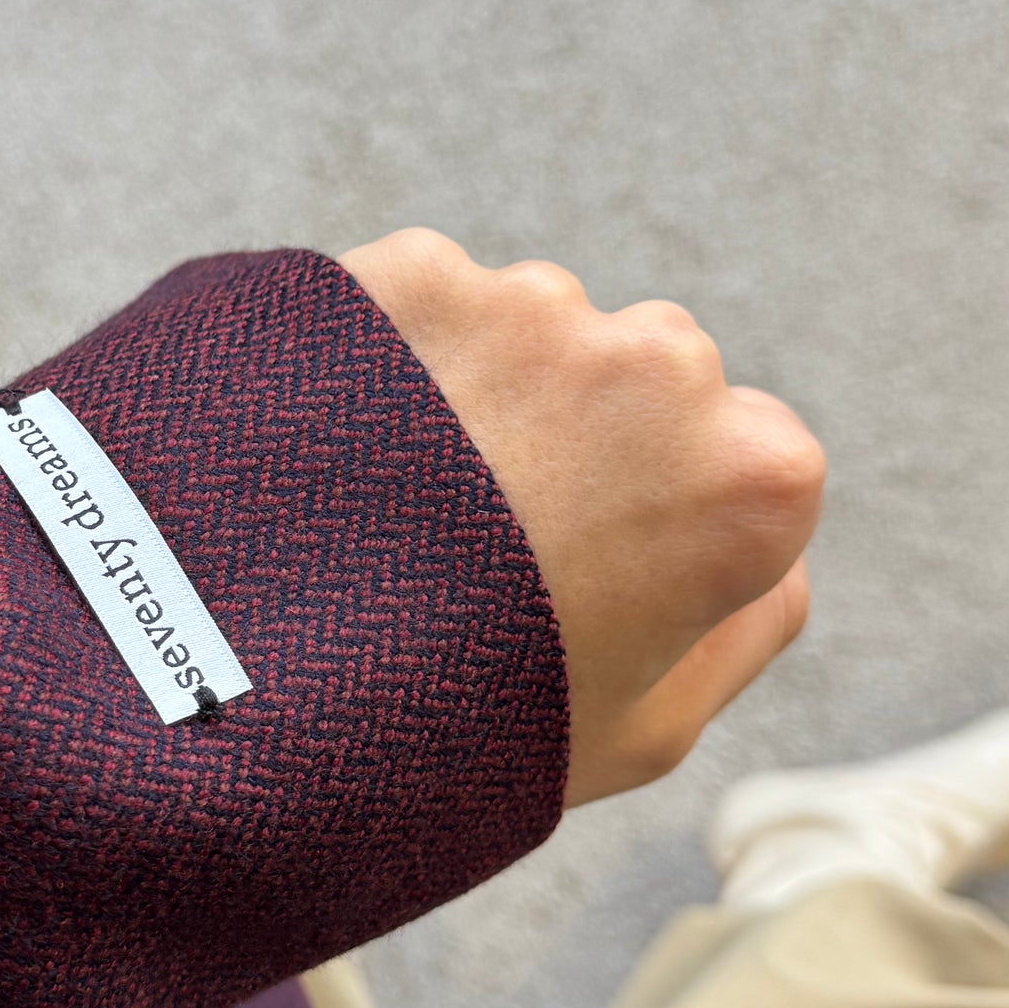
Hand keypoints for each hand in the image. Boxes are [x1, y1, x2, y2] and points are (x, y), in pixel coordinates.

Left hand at [339, 229, 822, 808]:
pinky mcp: (410, 272)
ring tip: (396, 510)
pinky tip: (337, 457)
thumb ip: (742, 635)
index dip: (671, 526)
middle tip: (485, 545)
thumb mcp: (638, 735)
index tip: (592, 578)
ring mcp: (528, 307)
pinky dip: (388, 364)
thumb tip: (776, 565)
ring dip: (488, 393)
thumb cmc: (456, 732)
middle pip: (643, 381)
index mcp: (750, 476)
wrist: (232, 674)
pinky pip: (425, 309)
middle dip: (587, 439)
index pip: (748, 465)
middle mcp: (659, 362)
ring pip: (533, 333)